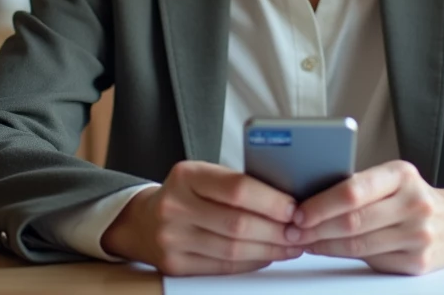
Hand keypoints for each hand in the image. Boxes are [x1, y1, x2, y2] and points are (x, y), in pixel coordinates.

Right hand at [100, 160, 302, 275]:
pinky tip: (268, 255)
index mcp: (186, 176)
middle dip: (276, 230)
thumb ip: (237, 183)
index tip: (295, 207)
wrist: (143, 220)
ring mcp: (172, 239)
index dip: (271, 201)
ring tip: (290, 245)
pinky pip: (223, 267)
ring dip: (269, 250)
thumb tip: (288, 199)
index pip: (237, 188)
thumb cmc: (187, 193)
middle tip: (299, 231)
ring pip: (233, 250)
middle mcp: (174, 207)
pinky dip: (251, 262)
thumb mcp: (205, 176)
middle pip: (238, 224)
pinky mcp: (175, 265)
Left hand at [286, 160, 443, 274]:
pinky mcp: (417, 262)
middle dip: (316, 228)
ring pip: (358, 245)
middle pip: (353, 221)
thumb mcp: (393, 179)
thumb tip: (309, 196)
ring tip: (304, 241)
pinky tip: (327, 249)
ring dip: (324, 244)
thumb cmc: (411, 196)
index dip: (321, 204)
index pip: (354, 190)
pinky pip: (370, 260)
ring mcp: (418, 235)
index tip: (298, 212)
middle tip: (292, 231)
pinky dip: (342, 255)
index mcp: (402, 175)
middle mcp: (414, 203)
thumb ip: (360, 185)